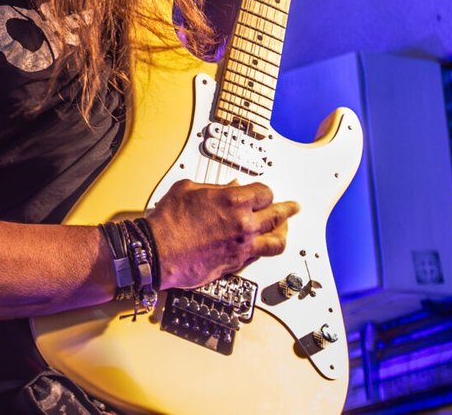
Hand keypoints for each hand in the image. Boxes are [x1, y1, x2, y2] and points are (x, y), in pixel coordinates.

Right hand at [146, 179, 298, 289]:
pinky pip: (260, 256)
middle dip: (287, 209)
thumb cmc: (168, 221)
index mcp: (233, 200)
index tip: (263, 193)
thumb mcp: (188, 189)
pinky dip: (264, 249)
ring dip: (283, 234)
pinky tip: (263, 246)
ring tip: (285, 231)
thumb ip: (214, 188)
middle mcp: (244, 224)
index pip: (265, 192)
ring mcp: (243, 246)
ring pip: (277, 241)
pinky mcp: (237, 264)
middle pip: (277, 215)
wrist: (158, 251)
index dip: (264, 192)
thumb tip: (229, 188)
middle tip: (293, 208)